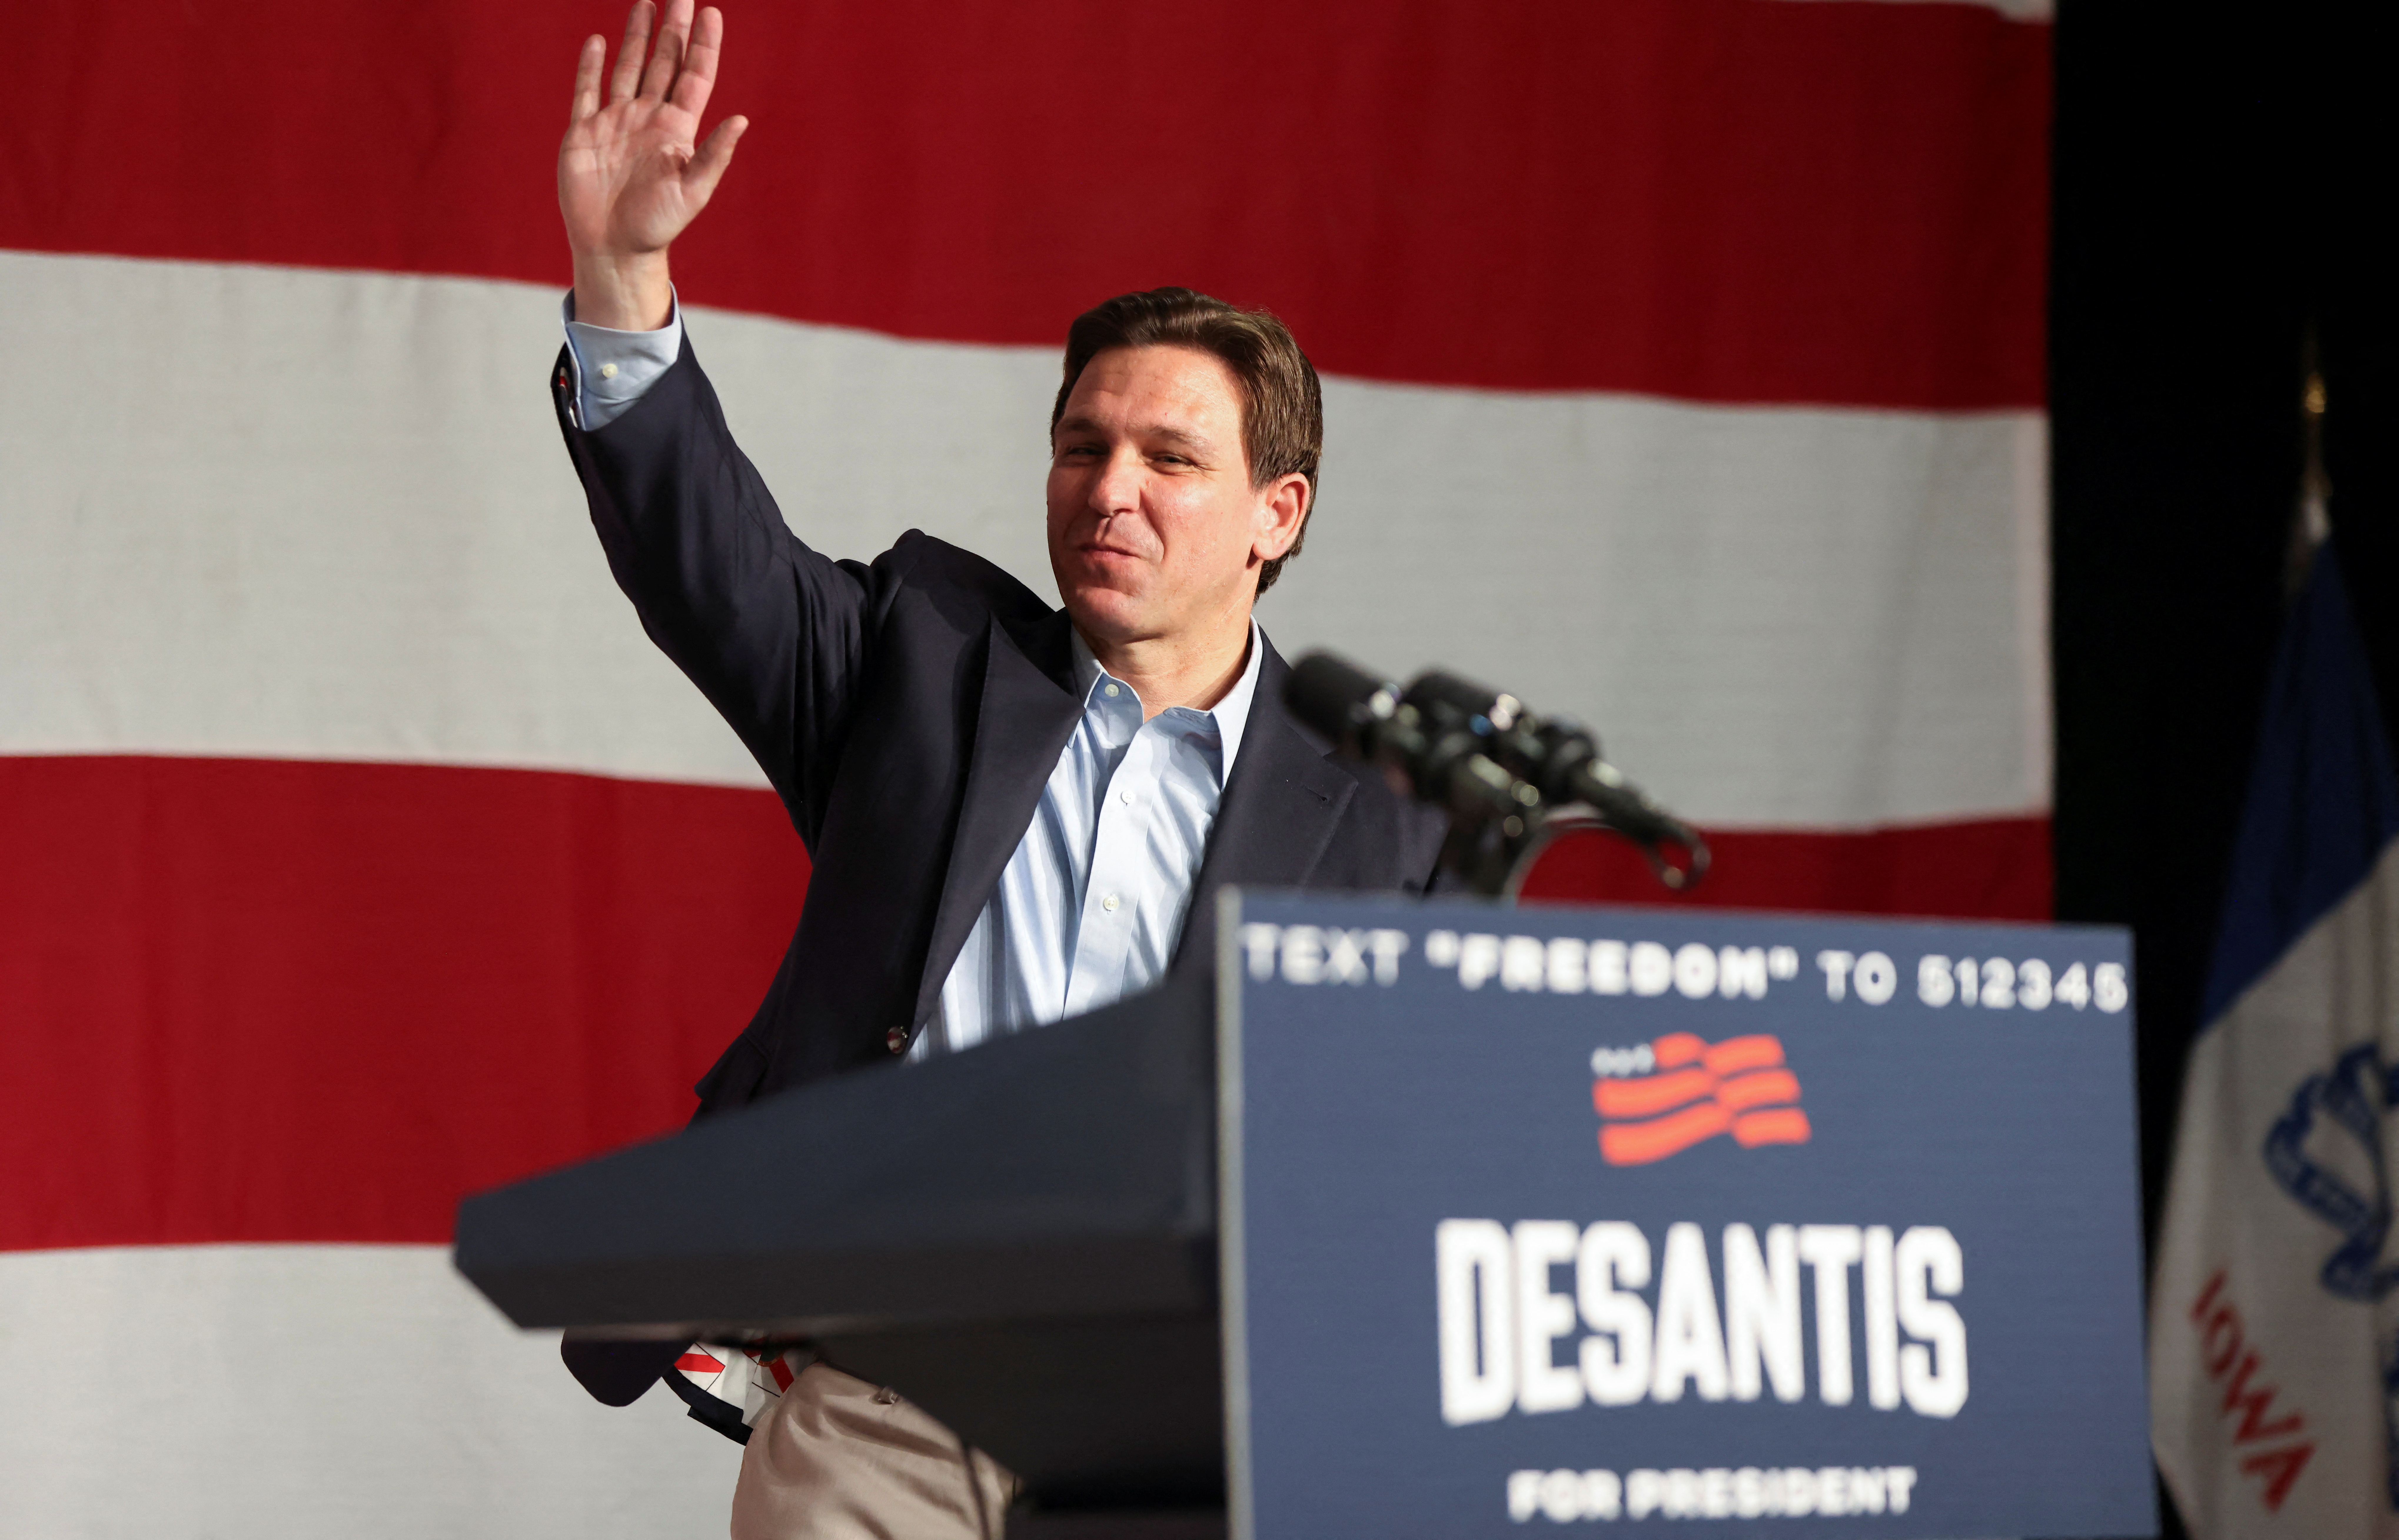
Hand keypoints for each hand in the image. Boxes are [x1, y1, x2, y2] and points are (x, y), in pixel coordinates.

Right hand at [559, 0, 746, 329]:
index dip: (704, 45)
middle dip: (673, 28)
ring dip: (637, 37)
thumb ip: (714, 155)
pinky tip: (599, 41)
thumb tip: (741, 119)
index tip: (712, 13)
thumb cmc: (658, 225)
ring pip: (628, 68)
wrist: (615, 247)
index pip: (694, 76)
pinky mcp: (584, 133)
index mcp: (676, 130)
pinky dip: (592, 67)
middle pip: (663, 62)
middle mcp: (647, 119)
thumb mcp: (693, 191)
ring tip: (647, 4)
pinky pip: (587, 92)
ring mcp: (615, 123)